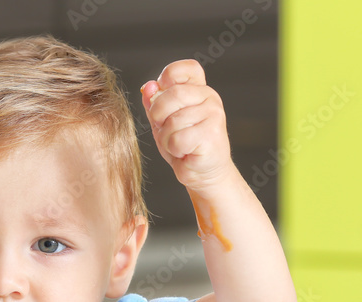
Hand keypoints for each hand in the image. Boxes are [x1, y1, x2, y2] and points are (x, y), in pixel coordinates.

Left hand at [141, 60, 233, 193]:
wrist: (203, 173)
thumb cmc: (183, 145)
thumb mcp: (163, 121)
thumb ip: (154, 103)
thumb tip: (147, 87)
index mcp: (198, 89)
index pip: (187, 68)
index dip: (169, 75)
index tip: (161, 91)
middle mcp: (209, 97)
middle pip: (172, 94)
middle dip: (158, 115)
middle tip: (164, 129)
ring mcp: (214, 115)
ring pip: (173, 121)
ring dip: (167, 138)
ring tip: (178, 144)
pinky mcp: (212, 135)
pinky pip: (178, 139)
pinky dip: (174, 150)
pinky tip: (184, 152)